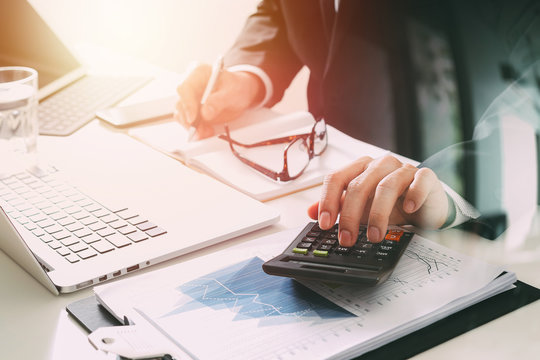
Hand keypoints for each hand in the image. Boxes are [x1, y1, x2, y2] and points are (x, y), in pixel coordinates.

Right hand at [175, 63, 263, 138]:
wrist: (240, 92)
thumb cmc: (237, 87)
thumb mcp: (233, 92)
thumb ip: (219, 101)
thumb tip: (205, 113)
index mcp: (198, 73)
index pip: (185, 88)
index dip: (187, 104)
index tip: (193, 119)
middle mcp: (190, 85)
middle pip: (181, 103)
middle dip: (189, 120)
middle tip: (201, 131)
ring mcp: (190, 98)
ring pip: (182, 114)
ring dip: (192, 127)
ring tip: (207, 132)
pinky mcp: (192, 110)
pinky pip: (188, 121)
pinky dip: (195, 129)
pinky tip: (206, 131)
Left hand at [307, 155, 448, 245]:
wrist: (424, 203)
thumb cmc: (390, 203)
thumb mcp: (361, 206)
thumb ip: (337, 206)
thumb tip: (311, 212)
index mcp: (360, 168)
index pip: (337, 178)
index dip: (328, 201)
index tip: (325, 224)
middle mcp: (379, 165)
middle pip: (359, 185)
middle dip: (350, 215)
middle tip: (347, 239)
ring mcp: (403, 169)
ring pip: (387, 186)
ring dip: (378, 214)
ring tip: (374, 236)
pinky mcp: (425, 177)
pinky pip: (420, 180)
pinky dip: (414, 195)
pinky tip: (409, 209)